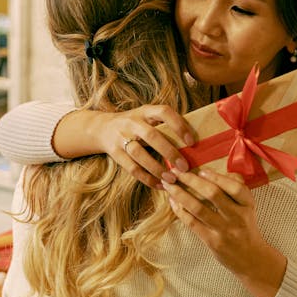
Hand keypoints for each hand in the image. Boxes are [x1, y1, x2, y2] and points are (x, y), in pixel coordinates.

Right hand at [55, 106, 194, 188]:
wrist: (102, 128)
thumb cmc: (136, 124)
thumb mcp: (148, 117)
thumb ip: (165, 125)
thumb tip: (194, 143)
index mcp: (145, 111)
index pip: (163, 112)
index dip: (178, 125)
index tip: (191, 141)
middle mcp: (132, 122)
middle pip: (151, 136)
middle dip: (169, 152)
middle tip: (184, 167)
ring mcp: (121, 137)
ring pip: (139, 154)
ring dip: (157, 168)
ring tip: (172, 180)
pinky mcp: (114, 152)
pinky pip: (131, 168)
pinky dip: (147, 178)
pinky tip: (159, 185)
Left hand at [161, 169, 286, 296]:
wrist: (251, 258)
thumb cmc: (245, 226)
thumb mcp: (247, 207)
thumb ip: (235, 189)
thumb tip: (215, 172)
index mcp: (247, 205)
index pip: (235, 187)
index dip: (217, 177)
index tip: (202, 170)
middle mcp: (237, 216)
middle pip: (213, 194)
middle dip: (192, 180)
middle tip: (177, 172)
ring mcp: (224, 230)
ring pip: (199, 208)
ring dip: (180, 194)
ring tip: (168, 185)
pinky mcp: (212, 241)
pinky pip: (193, 223)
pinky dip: (181, 211)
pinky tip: (173, 202)